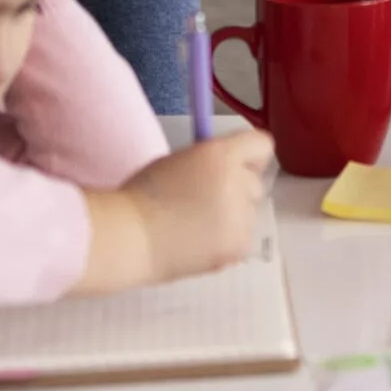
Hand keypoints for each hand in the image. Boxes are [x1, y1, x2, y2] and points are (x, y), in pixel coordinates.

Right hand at [121, 130, 273, 282]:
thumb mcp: (178, 160)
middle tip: (204, 198)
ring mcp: (242, 218)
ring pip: (250, 210)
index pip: (262, 144)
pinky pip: (243, 237)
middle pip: (255, 179)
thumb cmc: (143, 195)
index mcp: (221, 154)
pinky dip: (227, 239)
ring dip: (233, 214)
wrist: (128, 239)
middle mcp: (238, 182)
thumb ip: (210, 159)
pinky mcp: (239, 247)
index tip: (233, 164)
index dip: (247, 155)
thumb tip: (229, 166)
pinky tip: (199, 242)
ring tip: (196, 224)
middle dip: (237, 186)